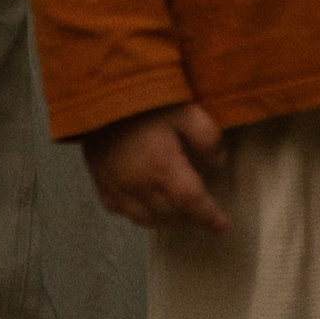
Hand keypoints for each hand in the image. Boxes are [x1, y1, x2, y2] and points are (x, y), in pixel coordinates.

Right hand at [81, 101, 228, 229]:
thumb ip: (207, 135)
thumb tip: (218, 162)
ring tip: (178, 213)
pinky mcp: (100, 182)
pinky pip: (121, 211)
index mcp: (163, 168)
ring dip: (166, 220)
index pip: (193, 203)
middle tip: (203, 213)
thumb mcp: (184, 108)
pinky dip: (137, 214)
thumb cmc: (143, 99)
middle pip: (171, 215)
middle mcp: (140, 186)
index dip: (210, 217)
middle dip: (190, 218)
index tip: (223, 226)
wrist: (96, 92)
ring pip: (146, 219)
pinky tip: (144, 205)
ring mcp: (117, 187)